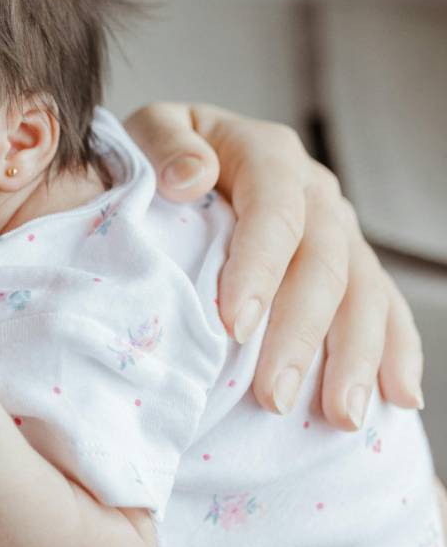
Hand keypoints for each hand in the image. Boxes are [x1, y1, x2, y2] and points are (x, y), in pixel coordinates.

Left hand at [124, 103, 423, 428]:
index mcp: (266, 154)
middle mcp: (315, 191)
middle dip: (302, 335)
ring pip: (364, 294)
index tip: (234, 326)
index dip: (259, 269)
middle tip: (273, 396)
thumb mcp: (148, 130)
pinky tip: (398, 399)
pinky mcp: (350, 266)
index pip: (274, 213)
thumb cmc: (157, 156)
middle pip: (324, 264)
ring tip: (339, 416)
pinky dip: (396, 354)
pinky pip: (385, 310)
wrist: (178, 157)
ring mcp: (339, 230)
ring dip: (355, 359)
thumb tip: (189, 177)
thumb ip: (165, 145)